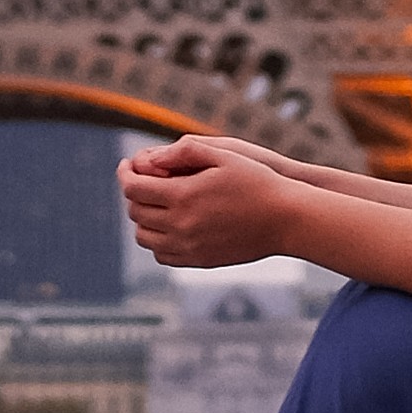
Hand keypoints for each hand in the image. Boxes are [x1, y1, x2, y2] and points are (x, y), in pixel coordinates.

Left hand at [121, 135, 292, 269]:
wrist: (286, 219)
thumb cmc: (258, 181)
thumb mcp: (224, 153)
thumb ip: (184, 151)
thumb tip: (148, 159)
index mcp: (183, 196)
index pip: (134, 189)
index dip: (125, 174)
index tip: (127, 165)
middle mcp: (181, 226)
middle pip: (136, 212)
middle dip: (133, 193)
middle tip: (142, 179)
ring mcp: (189, 247)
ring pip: (145, 237)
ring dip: (142, 218)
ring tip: (154, 202)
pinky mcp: (199, 261)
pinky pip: (162, 255)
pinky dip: (156, 240)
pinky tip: (169, 224)